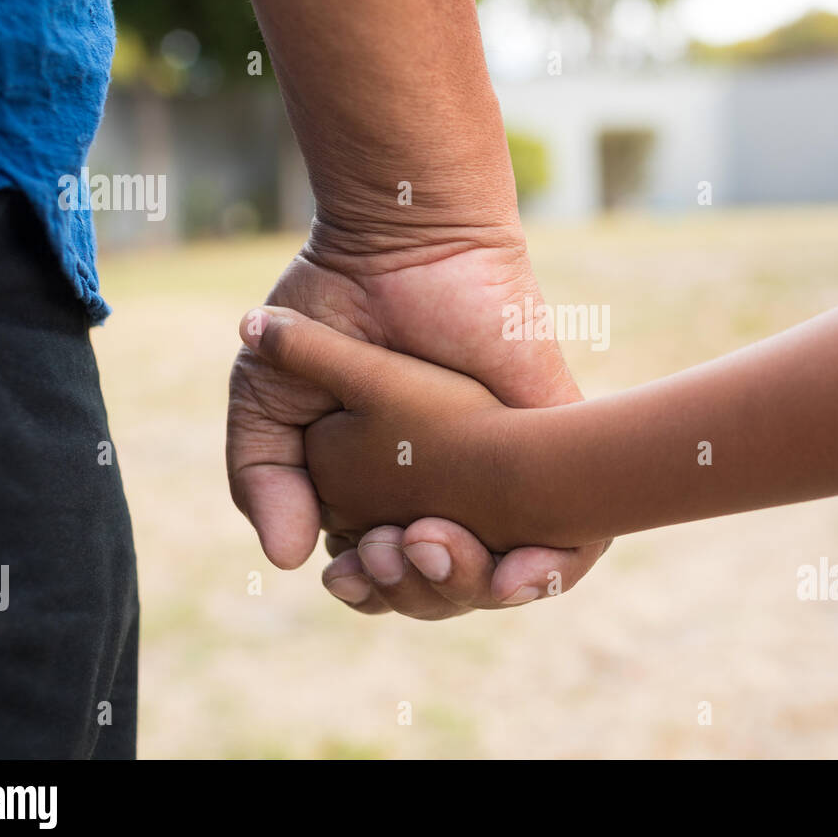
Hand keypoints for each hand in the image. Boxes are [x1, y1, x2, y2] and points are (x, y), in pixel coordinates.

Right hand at [226, 219, 609, 617]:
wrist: (400, 243)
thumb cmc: (331, 309)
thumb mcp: (268, 400)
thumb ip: (263, 478)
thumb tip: (286, 559)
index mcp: (381, 490)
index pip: (385, 578)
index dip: (368, 589)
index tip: (348, 574)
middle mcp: (445, 492)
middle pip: (442, 589)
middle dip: (415, 593)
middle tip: (389, 553)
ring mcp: (500, 473)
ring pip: (500, 577)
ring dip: (466, 587)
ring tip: (426, 546)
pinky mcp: (551, 445)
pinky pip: (574, 542)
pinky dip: (547, 575)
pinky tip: (511, 579)